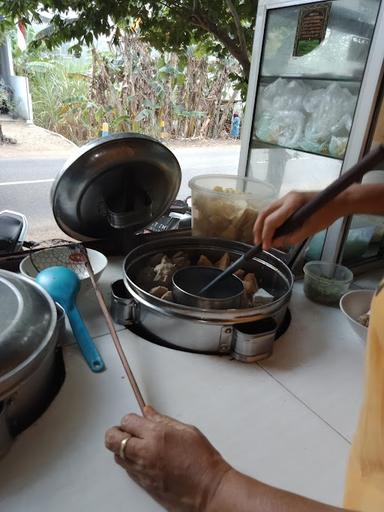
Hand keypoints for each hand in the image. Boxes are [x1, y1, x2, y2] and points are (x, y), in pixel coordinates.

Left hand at [105, 406, 231, 511]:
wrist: (208, 489)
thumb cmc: (202, 460)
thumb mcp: (186, 431)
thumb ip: (163, 420)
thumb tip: (149, 413)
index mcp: (156, 434)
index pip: (127, 421)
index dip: (131, 419)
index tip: (136, 421)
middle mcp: (145, 452)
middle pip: (113, 438)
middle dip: (116, 432)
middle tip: (125, 431)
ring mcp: (142, 470)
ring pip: (116, 455)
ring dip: (121, 448)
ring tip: (135, 445)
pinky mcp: (142, 484)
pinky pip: (126, 469)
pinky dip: (129, 461)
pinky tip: (142, 458)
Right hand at [253, 190, 343, 250]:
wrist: (338, 200)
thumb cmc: (327, 215)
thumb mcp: (310, 229)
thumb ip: (291, 237)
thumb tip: (275, 243)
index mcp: (292, 204)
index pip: (272, 221)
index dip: (266, 235)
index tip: (266, 247)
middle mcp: (286, 197)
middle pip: (264, 213)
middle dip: (258, 229)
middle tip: (258, 243)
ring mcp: (287, 197)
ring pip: (267, 211)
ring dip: (262, 225)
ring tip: (262, 238)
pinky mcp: (289, 199)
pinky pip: (274, 210)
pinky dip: (270, 220)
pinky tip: (272, 230)